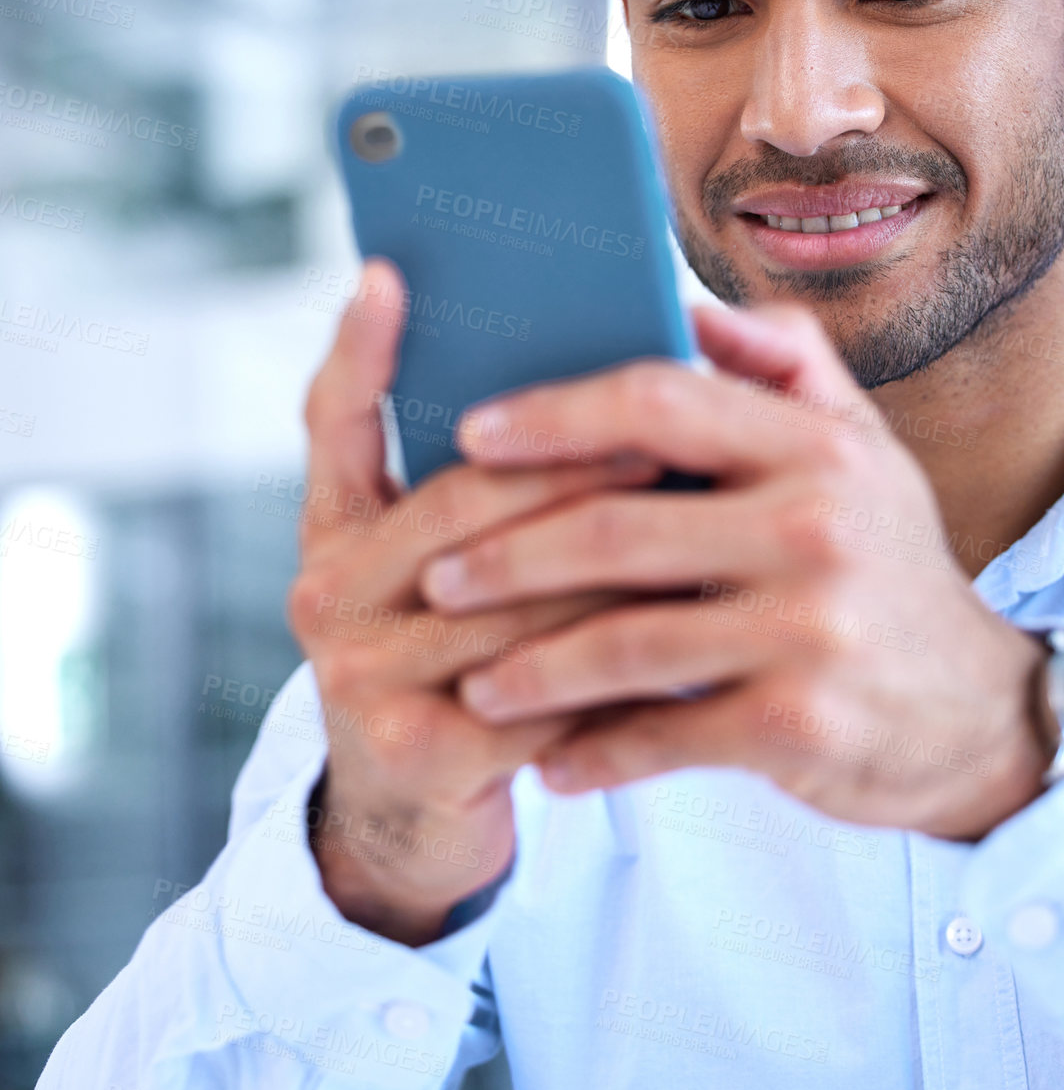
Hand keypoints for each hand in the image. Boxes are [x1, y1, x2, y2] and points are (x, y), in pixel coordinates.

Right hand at [287, 258, 661, 943]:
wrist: (432, 818)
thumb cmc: (470, 664)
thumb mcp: (455, 573)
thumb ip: (490, 484)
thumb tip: (588, 374)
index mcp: (335, 533)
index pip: (334, 421)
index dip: (362, 349)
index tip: (394, 272)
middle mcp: (325, 593)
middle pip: (460, 501)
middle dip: (575, 464)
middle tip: (672, 432)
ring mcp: (359, 676)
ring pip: (517, 593)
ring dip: (622, 560)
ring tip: (712, 517)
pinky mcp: (418, 751)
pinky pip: (546, 686)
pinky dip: (626, 657)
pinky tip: (697, 630)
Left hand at [418, 301, 1051, 840]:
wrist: (981, 712)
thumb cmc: (893, 566)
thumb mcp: (865, 450)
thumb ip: (786, 365)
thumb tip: (689, 306)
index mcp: (818, 447)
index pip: (659, 400)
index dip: (553, 414)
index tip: (471, 434)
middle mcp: (817, 527)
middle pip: (616, 528)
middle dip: (504, 557)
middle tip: (438, 579)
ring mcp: (810, 629)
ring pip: (624, 643)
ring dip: (531, 670)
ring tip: (476, 685)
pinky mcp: (800, 725)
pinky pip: (664, 736)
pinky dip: (597, 753)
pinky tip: (553, 763)